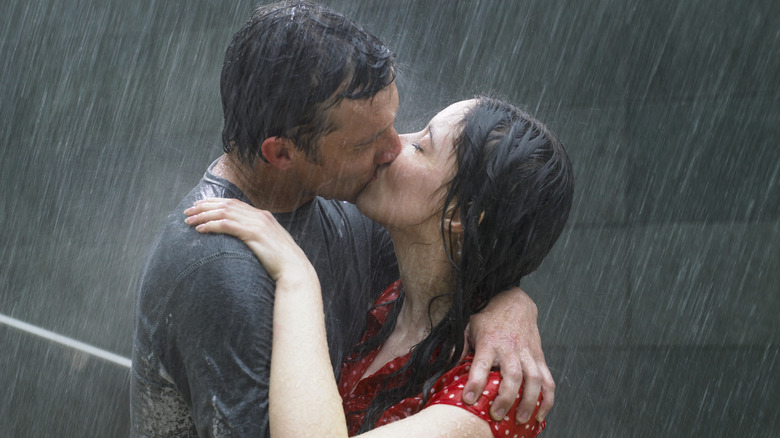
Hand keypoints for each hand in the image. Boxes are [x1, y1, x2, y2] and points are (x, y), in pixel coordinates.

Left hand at [184, 198, 316, 284]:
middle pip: (226, 204)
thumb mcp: (269, 244)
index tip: (198, 206)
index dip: (214, 202)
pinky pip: (227, 225)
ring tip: (189, 221)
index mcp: (263, 216)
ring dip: (204, 215)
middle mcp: (260, 215)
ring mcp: (258, 223)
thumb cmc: (282, 262)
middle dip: (204, 206)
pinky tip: (201, 229)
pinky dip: (212, 225)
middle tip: (188, 212)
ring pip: (224, 212)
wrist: (295, 269)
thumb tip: (243, 239)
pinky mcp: (254, 234)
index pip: (233, 203)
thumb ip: (257, 236)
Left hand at [462, 287, 554, 423]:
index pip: (482, 364)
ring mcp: (527, 353)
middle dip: (505, 398)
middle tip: (497, 415)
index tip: (469, 399)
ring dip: (528, 401)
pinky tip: (540, 412)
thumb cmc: (490, 317)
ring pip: (533, 379)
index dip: (475, 382)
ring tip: (521, 419)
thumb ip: (460, 346)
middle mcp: (510, 348)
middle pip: (512, 375)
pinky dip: (547, 399)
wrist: (515, 302)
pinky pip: (548, 380)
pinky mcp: (539, 357)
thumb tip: (448, 364)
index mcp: (490, 341)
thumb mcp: (469, 326)